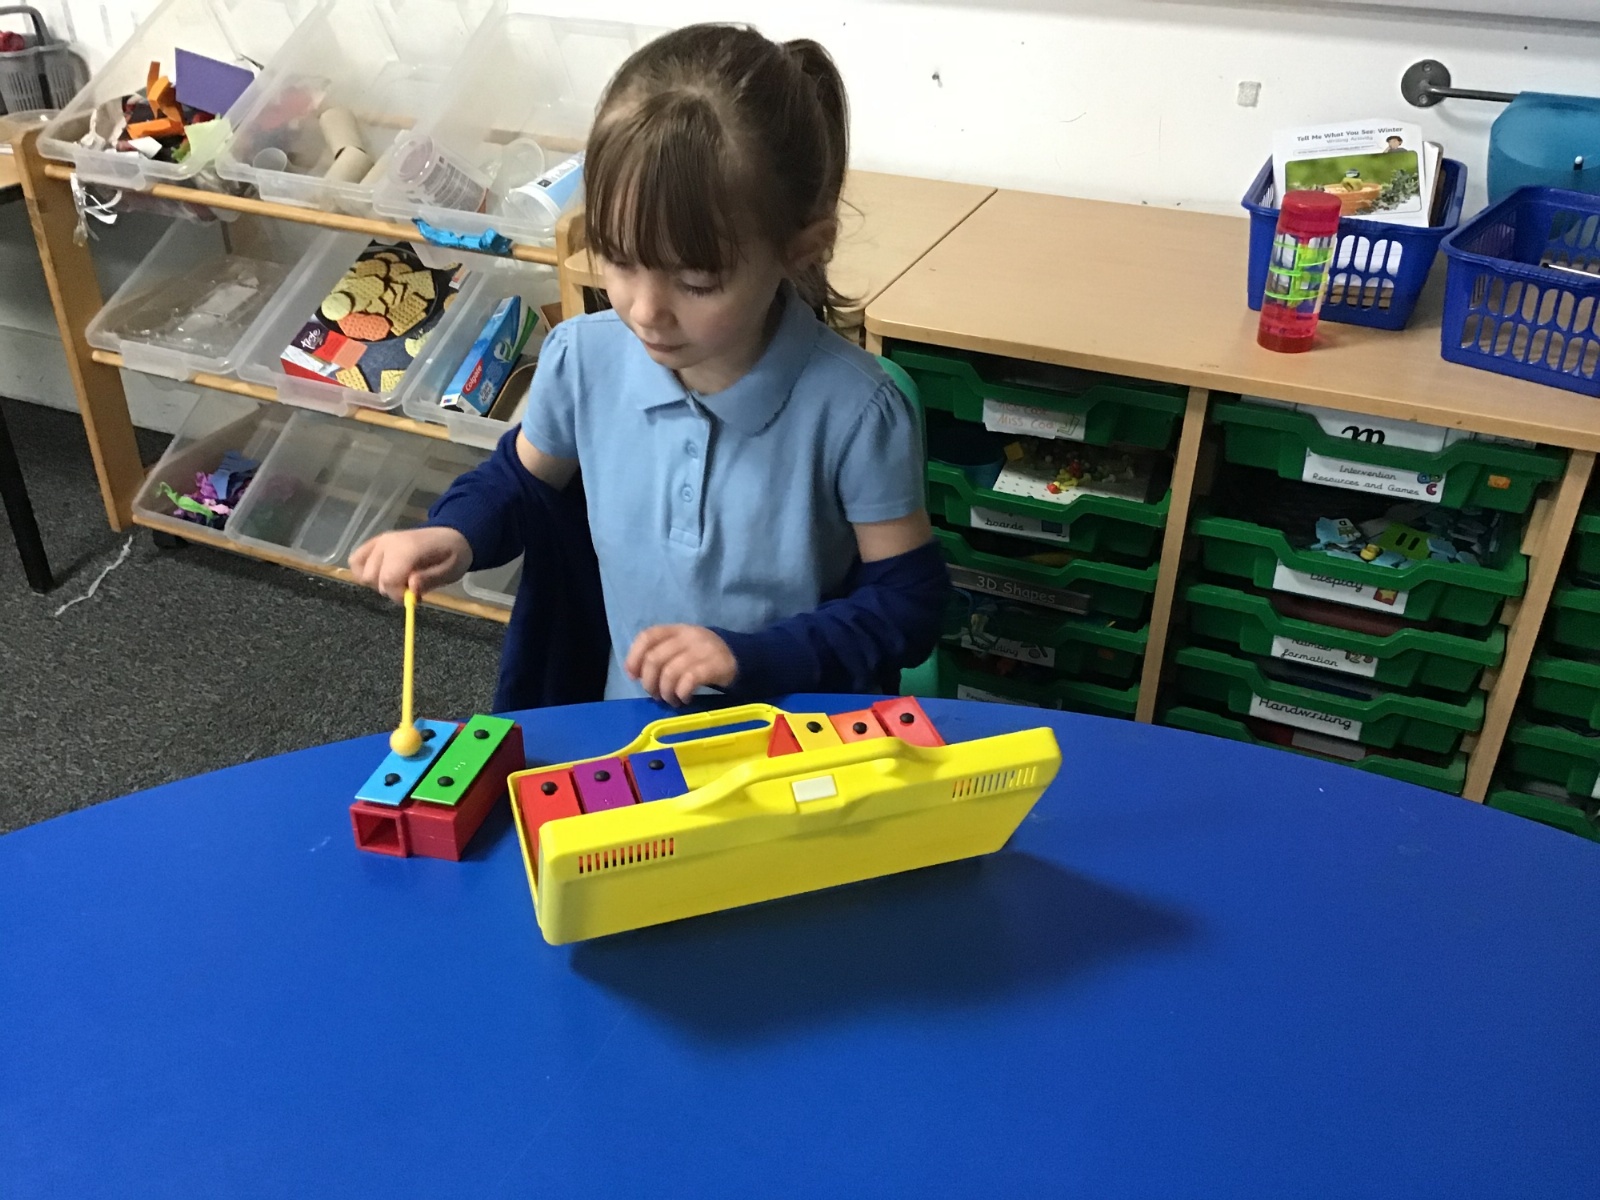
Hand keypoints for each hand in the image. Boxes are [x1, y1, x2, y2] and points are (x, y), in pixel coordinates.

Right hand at [348, 527, 471, 602]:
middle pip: (373, 578)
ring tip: (397, 581)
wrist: (450, 535)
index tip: (414, 598)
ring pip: (362, 573)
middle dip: (390, 590)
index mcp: (407, 548)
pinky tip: (382, 576)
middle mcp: (387, 543)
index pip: (388, 579)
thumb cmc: (452, 555)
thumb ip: (429, 580)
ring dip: (378, 583)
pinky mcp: (373, 543)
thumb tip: (411, 589)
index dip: (398, 595)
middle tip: (409, 589)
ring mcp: (378, 541)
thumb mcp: (450, 571)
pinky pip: (355, 561)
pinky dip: (364, 573)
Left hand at [625, 625, 736, 705]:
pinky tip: (684, 698)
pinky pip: (689, 680)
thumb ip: (661, 654)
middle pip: (655, 658)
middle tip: (655, 695)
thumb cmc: (703, 656)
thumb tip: (637, 673)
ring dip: (666, 692)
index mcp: (676, 629)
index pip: (648, 636)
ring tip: (671, 699)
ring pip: (670, 672)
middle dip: (649, 682)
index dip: (635, 656)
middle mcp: (688, 636)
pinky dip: (681, 693)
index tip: (633, 676)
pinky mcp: (715, 665)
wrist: (740, 656)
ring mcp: (702, 650)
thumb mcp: (682, 648)